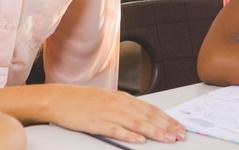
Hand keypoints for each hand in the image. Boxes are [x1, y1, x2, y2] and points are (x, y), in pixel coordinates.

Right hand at [44, 85, 186, 143]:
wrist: (57, 99)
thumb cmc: (81, 100)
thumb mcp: (107, 99)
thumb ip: (124, 107)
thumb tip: (142, 116)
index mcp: (121, 97)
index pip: (150, 108)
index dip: (166, 118)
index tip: (179, 126)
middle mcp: (117, 103)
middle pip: (147, 116)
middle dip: (166, 126)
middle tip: (180, 135)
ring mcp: (107, 113)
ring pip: (136, 123)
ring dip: (154, 131)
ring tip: (168, 138)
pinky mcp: (96, 123)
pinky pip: (115, 130)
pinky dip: (128, 135)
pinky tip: (139, 140)